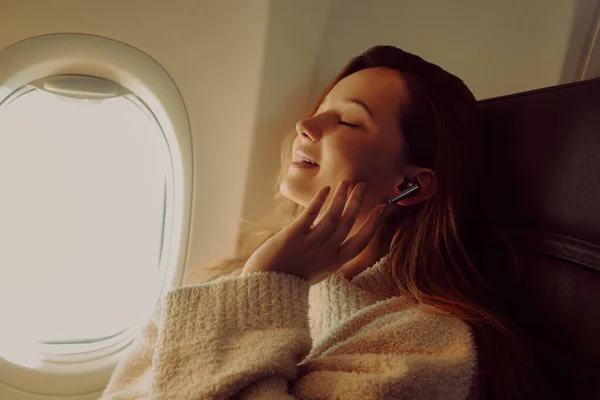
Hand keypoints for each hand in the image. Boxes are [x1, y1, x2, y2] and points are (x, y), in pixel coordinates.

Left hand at [241, 180, 386, 284]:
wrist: (265, 287)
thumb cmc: (288, 279)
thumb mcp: (316, 270)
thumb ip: (327, 254)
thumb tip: (333, 233)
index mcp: (334, 264)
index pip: (361, 242)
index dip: (374, 223)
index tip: (383, 208)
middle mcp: (326, 253)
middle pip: (348, 223)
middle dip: (357, 202)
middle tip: (362, 184)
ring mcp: (310, 244)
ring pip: (333, 216)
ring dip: (341, 197)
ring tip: (346, 182)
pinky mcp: (294, 235)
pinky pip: (311, 214)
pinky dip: (320, 200)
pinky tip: (326, 189)